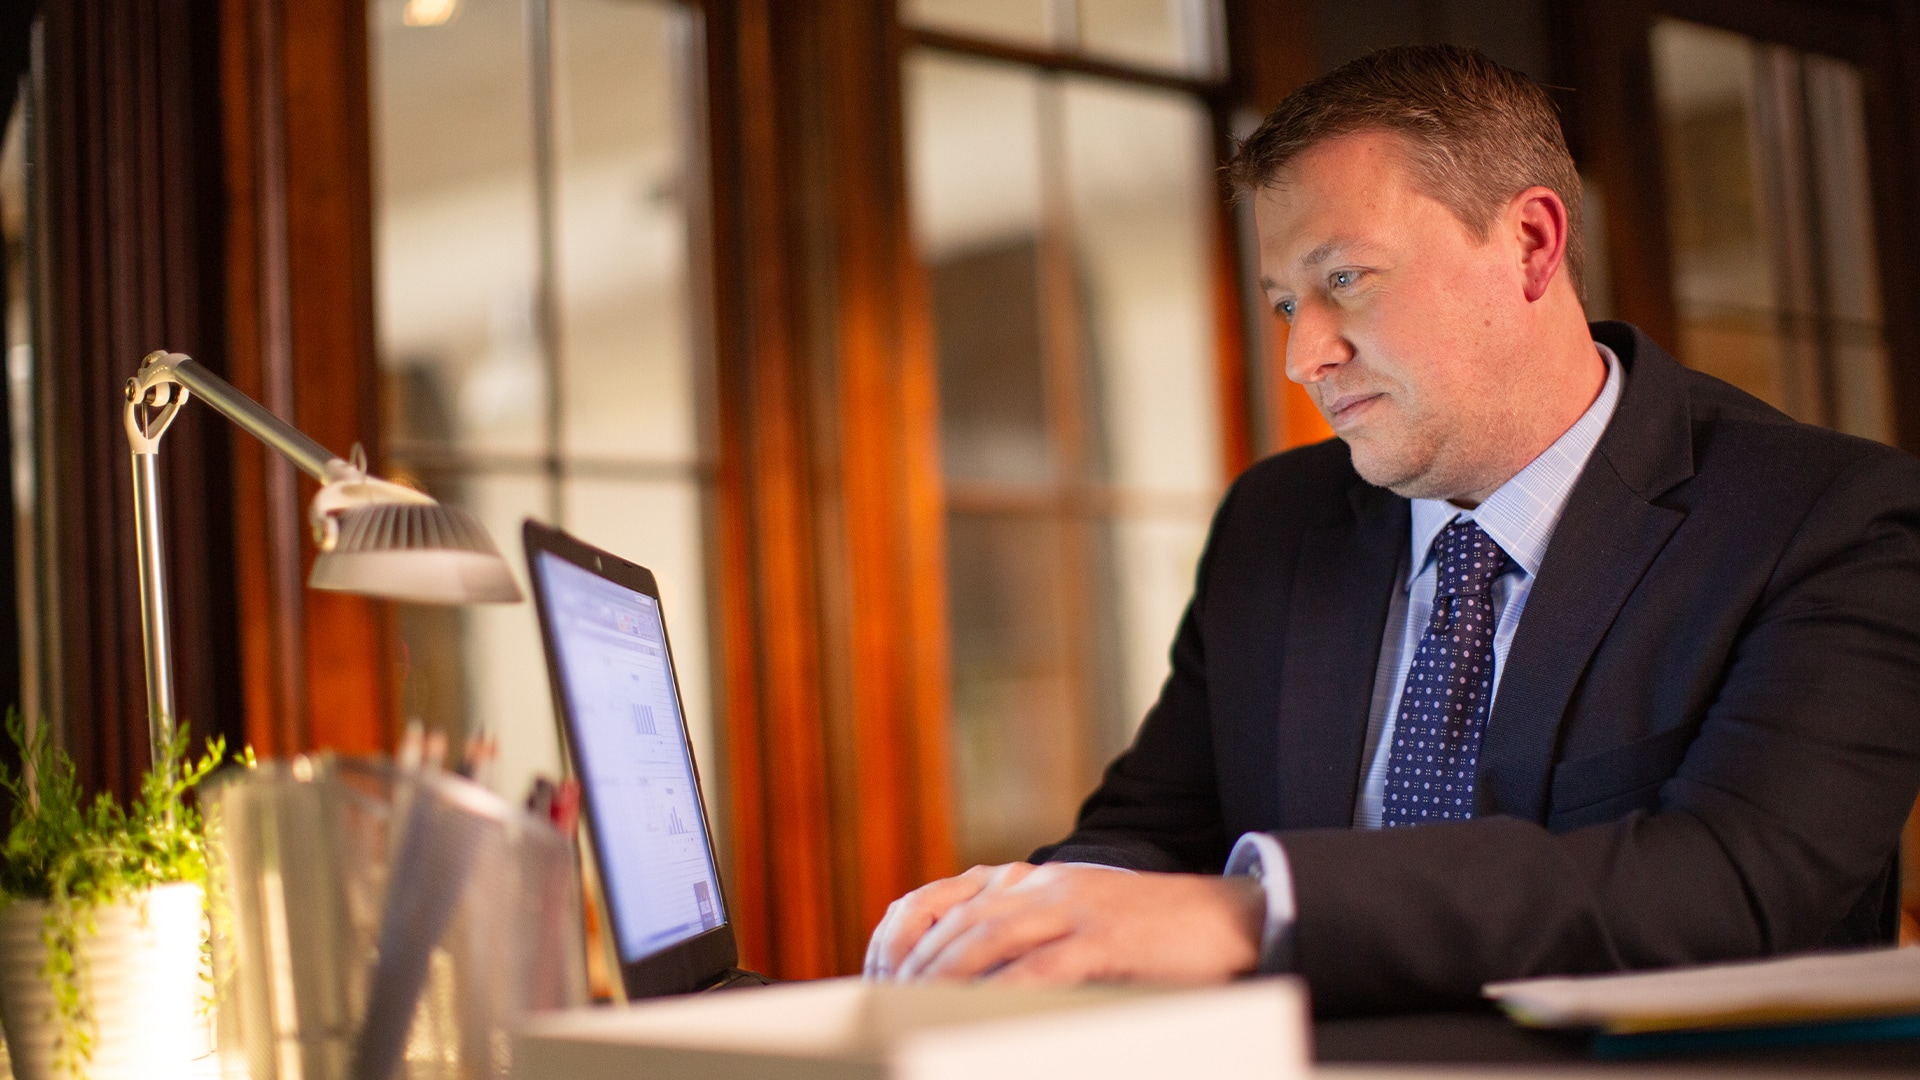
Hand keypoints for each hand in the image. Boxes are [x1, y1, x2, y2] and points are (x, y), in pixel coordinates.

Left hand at [870, 862, 1265, 986]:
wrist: (1228, 917)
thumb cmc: (1150, 934)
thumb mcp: (1072, 923)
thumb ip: (1021, 938)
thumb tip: (962, 982)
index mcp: (1028, 879)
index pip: (939, 897)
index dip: (898, 934)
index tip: (873, 973)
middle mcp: (1042, 884)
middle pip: (956, 920)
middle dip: (912, 964)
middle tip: (883, 1002)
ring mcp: (1074, 906)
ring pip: (988, 937)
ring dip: (945, 977)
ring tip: (914, 1008)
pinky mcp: (1105, 937)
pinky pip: (1043, 966)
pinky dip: (1005, 991)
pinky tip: (981, 1015)